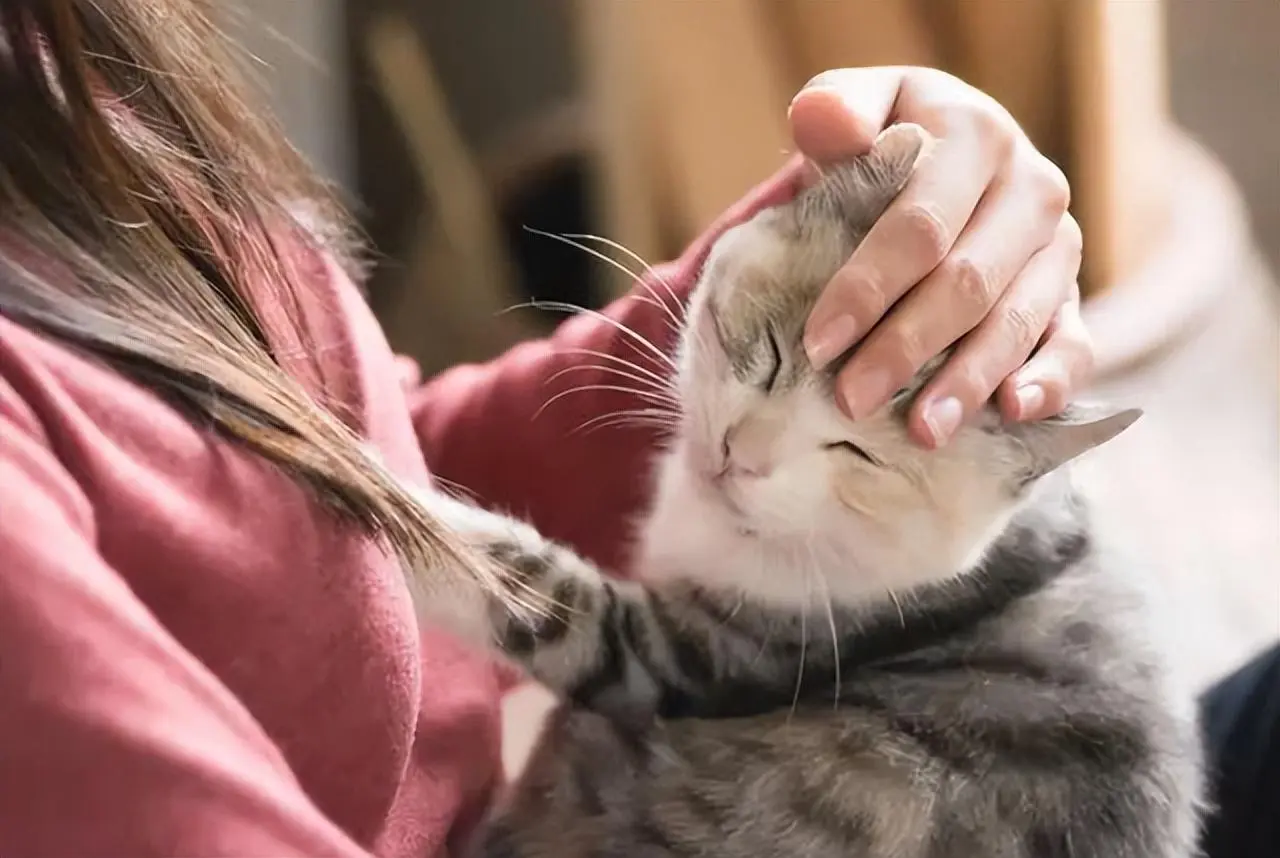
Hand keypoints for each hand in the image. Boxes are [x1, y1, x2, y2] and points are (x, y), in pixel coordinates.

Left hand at [790, 67, 1092, 447]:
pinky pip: (1075, 344)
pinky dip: (1050, 382)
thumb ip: (835, 113)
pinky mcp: (1072, 295)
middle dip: (906, 348)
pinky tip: (1012, 413)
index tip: (819, 343)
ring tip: (921, 431)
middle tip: (850, 400)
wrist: (940, 157)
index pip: (920, 224)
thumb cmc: (881, 143)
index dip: (868, 287)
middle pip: (968, 282)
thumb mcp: (855, 110)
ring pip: (1016, 321)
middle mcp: (1031, 188)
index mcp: (976, 136)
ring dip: (967, 381)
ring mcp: (1059, 246)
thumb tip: (822, 121)